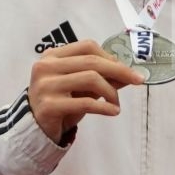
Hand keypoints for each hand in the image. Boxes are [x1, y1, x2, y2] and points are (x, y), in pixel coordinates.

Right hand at [28, 40, 142, 144]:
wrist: (36, 128)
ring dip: (111, 92)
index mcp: (52, 56)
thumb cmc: (61, 103)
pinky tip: (113, 111)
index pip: (87, 47)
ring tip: (116, 103)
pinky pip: (85, 102)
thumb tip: (129, 72)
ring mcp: (45, 86)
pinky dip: (105, 107)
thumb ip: (102, 77)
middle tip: (138, 80)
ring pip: (91, 79)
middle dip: (120, 70)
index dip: (111, 56)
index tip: (127, 69)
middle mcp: (46, 67)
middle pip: (92, 61)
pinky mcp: (49, 106)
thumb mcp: (82, 87)